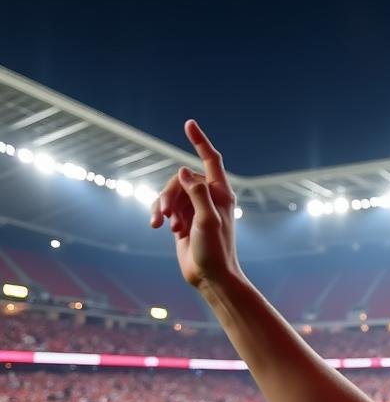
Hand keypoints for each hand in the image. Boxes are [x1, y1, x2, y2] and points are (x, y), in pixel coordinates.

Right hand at [150, 120, 239, 288]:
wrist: (211, 277)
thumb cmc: (215, 251)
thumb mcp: (207, 220)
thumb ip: (196, 194)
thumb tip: (183, 170)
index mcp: (221, 194)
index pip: (211, 160)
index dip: (200, 142)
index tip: (188, 123)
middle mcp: (209, 198)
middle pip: (181, 179)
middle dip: (170, 192)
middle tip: (167, 214)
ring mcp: (195, 209)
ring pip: (170, 192)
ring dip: (163, 206)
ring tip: (164, 226)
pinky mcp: (182, 220)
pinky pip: (165, 207)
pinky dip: (159, 214)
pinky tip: (157, 227)